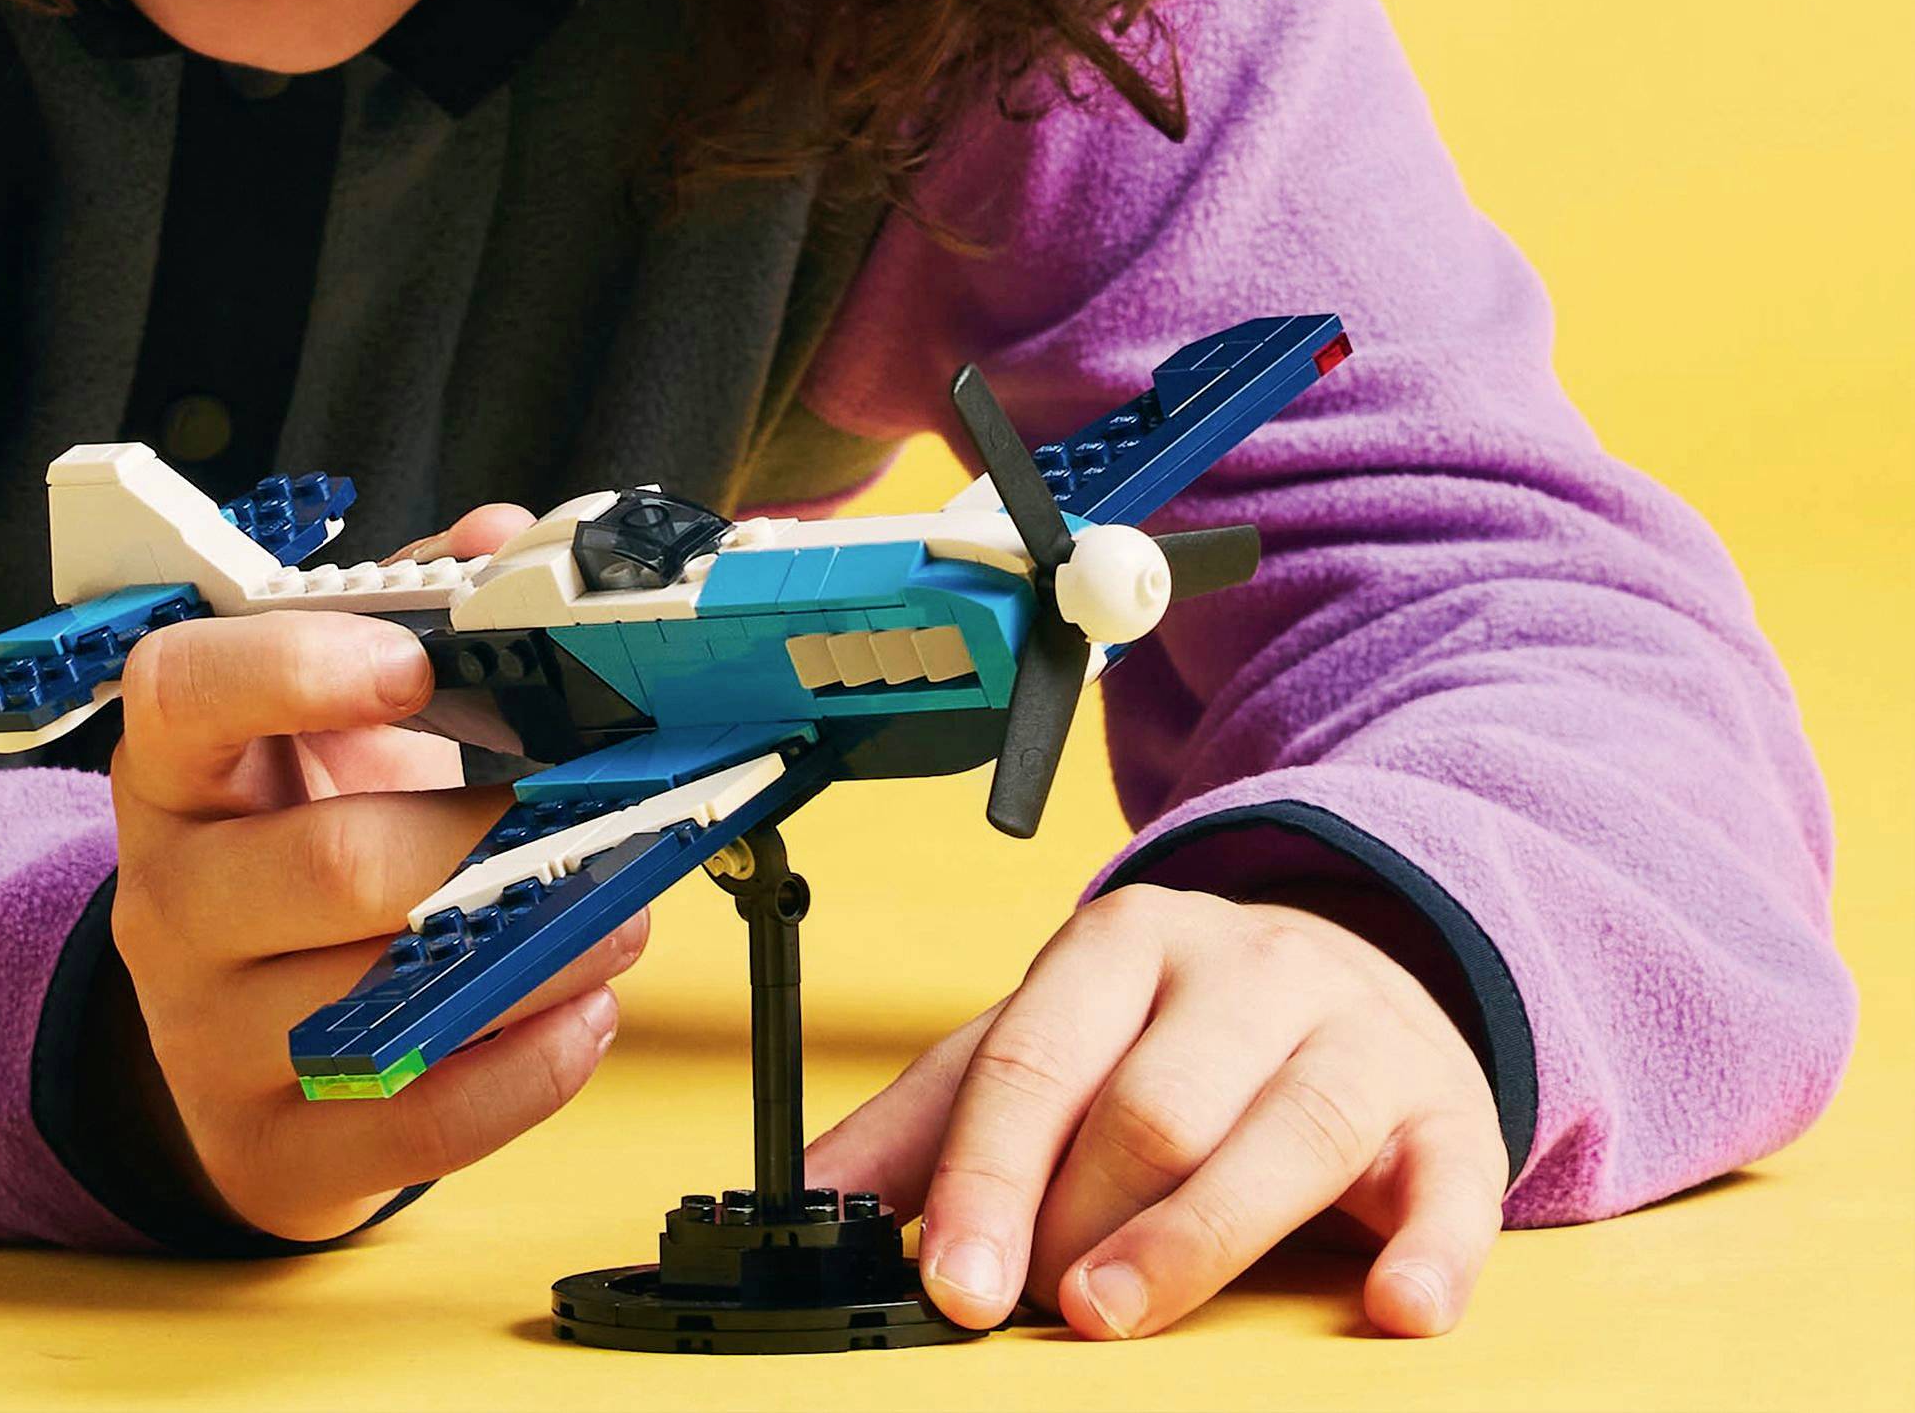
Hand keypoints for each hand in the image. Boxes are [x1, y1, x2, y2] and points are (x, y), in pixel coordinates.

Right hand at [103, 501, 648, 1239]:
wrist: (242, 1022)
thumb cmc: (307, 833)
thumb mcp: (339, 719)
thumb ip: (417, 617)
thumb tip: (502, 538)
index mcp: (178, 768)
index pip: (183, 694)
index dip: (295, 670)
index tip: (415, 660)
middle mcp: (171, 900)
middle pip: (325, 865)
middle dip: (483, 837)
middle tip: (593, 808)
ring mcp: (205, 1036)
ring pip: (377, 1003)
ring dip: (535, 952)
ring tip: (623, 906)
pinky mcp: (268, 1148)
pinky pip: (408, 1125)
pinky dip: (523, 1069)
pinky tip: (586, 1008)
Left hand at [803, 881, 1506, 1339]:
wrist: (1354, 955)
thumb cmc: (1176, 1028)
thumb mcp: (1048, 1041)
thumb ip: (934, 1120)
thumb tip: (811, 1197)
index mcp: (1123, 944)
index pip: (1039, 1055)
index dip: (988, 1175)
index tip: (951, 1281)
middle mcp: (1241, 970)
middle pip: (1154, 1104)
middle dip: (1083, 1220)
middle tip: (1037, 1307)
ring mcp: (1354, 1034)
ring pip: (1284, 1133)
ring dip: (1196, 1241)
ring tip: (1118, 1317)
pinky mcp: (1449, 1110)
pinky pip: (1449, 1181)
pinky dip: (1428, 1252)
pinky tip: (1393, 1308)